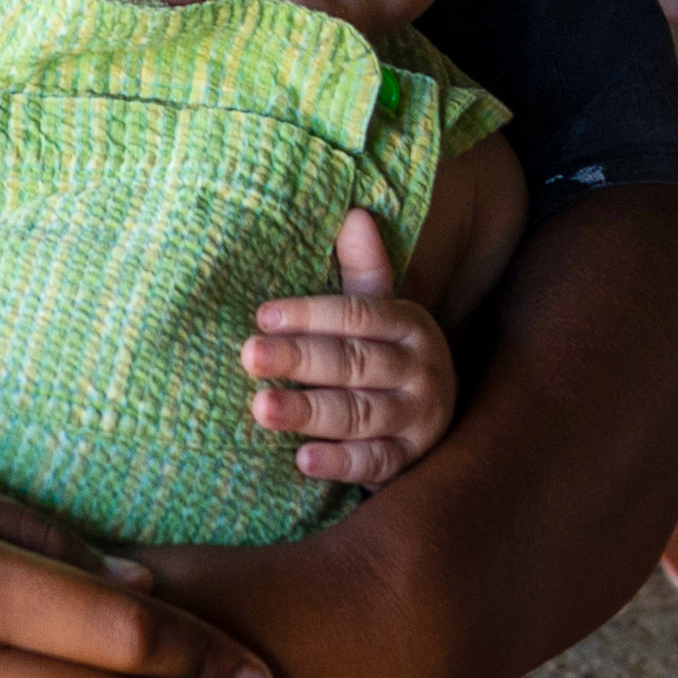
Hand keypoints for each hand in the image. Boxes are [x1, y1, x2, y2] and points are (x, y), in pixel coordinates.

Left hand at [242, 209, 455, 484]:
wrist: (429, 424)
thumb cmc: (386, 358)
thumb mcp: (380, 314)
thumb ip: (363, 270)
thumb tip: (354, 213)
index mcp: (411, 324)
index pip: (359, 315)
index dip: (310, 314)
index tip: (262, 316)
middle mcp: (422, 371)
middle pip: (355, 363)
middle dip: (299, 359)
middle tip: (249, 355)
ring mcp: (418, 421)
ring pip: (360, 414)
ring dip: (308, 413)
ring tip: (261, 408)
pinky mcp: (408, 462)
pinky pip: (372, 464)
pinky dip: (338, 463)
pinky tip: (301, 461)